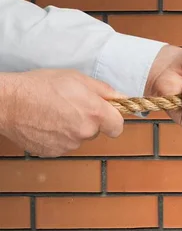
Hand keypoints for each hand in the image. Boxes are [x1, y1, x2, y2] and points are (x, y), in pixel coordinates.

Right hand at [0, 69, 124, 156]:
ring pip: (79, 138)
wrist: (9, 102)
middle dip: (89, 121)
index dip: (113, 120)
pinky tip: (46, 124)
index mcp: (94, 113)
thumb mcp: (77, 78)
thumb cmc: (41, 85)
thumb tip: (121, 98)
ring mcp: (68, 145)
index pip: (118, 127)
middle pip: (96, 131)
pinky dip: (58, 137)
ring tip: (54, 113)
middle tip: (71, 107)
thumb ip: (103, 90)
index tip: (106, 115)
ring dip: (72, 129)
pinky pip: (63, 145)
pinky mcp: (53, 152)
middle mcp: (84, 132)